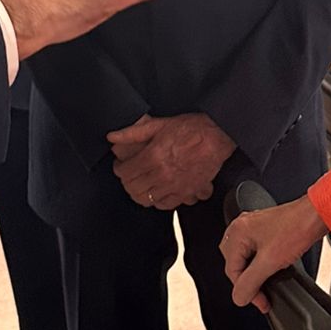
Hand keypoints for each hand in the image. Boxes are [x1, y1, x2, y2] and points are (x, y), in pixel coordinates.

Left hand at [107, 113, 232, 208]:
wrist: (217, 137)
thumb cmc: (192, 129)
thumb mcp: (160, 125)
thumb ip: (133, 132)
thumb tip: (113, 137)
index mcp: (153, 156)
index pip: (125, 172)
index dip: (119, 169)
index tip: (120, 166)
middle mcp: (162, 174)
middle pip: (133, 188)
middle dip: (126, 182)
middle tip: (128, 175)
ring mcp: (174, 186)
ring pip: (146, 200)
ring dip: (139, 193)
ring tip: (139, 184)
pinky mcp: (186, 193)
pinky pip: (164, 205)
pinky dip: (157, 201)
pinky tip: (156, 192)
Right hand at [220, 195, 326, 312]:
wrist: (315, 216)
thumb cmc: (296, 229)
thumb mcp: (269, 262)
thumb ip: (250, 283)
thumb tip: (239, 298)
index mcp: (238, 232)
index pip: (232, 271)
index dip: (246, 291)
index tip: (260, 302)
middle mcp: (242, 227)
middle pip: (236, 264)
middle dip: (248, 282)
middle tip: (262, 295)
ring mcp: (253, 227)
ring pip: (245, 259)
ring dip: (254, 274)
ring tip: (267, 284)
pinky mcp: (265, 230)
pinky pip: (255, 252)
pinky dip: (261, 265)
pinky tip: (272, 269)